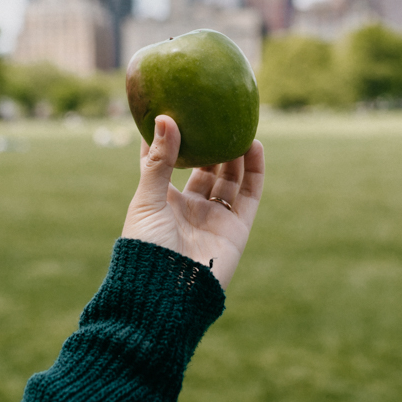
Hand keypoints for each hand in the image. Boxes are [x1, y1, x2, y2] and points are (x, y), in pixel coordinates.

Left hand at [122, 115, 264, 288]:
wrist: (169, 293)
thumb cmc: (147, 247)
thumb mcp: (147, 200)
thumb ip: (158, 160)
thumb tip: (164, 117)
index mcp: (161, 202)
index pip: (165, 164)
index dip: (169, 139)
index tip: (174, 109)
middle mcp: (189, 209)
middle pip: (204, 169)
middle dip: (211, 143)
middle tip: (216, 114)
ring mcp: (214, 218)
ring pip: (228, 178)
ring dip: (234, 152)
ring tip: (238, 124)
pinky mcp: (236, 229)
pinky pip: (249, 194)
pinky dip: (254, 170)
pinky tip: (254, 145)